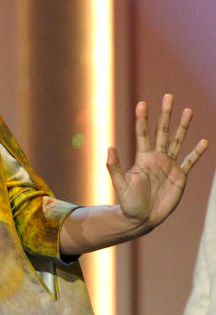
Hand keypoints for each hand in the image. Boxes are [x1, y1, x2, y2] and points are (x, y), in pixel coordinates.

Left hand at [107, 94, 208, 232]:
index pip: (143, 133)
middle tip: (169, 96)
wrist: (142, 218)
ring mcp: (168, 166)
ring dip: (183, 126)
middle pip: (162, 131)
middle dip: (165, 114)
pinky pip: (190, 162)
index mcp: (142, 158)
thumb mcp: (120, 184)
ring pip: (177, 141)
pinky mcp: (179, 177)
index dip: (143, 119)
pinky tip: (204, 141)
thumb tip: (109, 147)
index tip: (142, 103)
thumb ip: (114, 167)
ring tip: (188, 110)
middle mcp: (156, 158)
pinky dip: (197, 152)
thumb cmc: (128, 202)